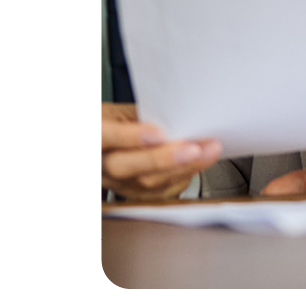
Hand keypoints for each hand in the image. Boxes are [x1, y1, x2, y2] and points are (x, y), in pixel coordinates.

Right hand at [101, 102, 222, 202]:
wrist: (101, 146)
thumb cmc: (109, 125)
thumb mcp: (119, 111)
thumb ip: (142, 115)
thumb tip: (178, 113)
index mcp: (96, 136)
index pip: (107, 137)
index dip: (131, 137)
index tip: (158, 133)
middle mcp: (101, 164)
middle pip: (128, 167)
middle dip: (165, 159)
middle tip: (195, 148)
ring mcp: (115, 182)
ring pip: (146, 183)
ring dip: (183, 168)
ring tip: (208, 152)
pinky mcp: (131, 194)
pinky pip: (157, 193)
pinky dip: (181, 177)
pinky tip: (198, 164)